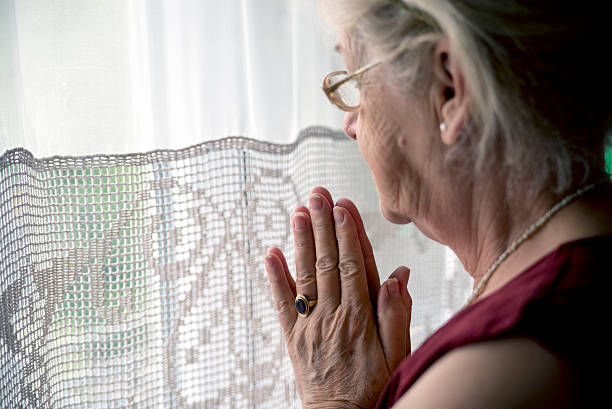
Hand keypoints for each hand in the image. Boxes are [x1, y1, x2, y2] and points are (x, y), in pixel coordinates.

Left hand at [264, 187, 411, 407]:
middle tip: (316, 195)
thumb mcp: (396, 354)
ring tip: (297, 212)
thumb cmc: (373, 385)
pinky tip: (271, 252)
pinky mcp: (293, 336)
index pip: (352, 266)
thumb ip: (396, 314)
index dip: (347, 234)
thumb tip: (397, 275)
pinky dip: (275, 276)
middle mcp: (332, 316)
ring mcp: (309, 324)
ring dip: (301, 242)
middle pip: (326, 263)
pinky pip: (282, 302)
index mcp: (360, 318)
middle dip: (322, 226)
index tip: (341, 207)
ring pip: (305, 275)